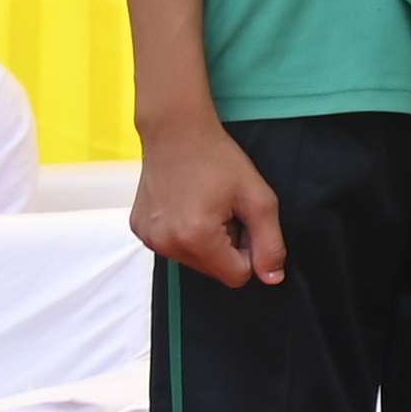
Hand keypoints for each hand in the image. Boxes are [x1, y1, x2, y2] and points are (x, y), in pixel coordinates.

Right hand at [129, 111, 286, 288]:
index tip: (243, 221)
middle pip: (214, 270)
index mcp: (196, 238)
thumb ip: (270, 243)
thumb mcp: (258, 198)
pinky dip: (184, 233)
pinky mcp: (138, 229)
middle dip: (227, 246)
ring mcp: (148, 238)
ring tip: (205, 205)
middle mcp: (166, 244)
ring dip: (206, 241)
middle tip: (224, 210)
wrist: (176, 131)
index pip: (237, 276)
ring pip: (194, 260)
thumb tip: (272, 279)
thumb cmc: (220, 160)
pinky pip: (172, 246)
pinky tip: (185, 205)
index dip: (249, 252)